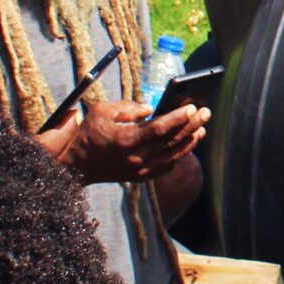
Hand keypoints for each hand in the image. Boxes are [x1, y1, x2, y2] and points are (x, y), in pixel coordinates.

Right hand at [59, 98, 206, 184]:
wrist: (78, 165)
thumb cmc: (90, 133)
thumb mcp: (102, 111)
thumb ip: (128, 107)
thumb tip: (151, 109)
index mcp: (125, 140)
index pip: (158, 129)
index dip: (177, 118)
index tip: (191, 108)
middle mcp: (135, 158)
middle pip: (170, 141)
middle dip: (190, 126)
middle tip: (205, 113)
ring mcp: (139, 170)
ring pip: (172, 155)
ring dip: (190, 141)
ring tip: (202, 127)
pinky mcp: (140, 176)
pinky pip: (166, 166)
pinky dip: (179, 155)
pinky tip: (188, 143)